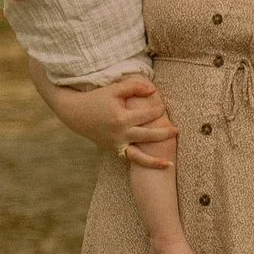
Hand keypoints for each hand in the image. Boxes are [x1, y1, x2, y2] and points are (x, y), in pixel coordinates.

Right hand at [50, 75, 173, 162]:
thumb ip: (134, 87)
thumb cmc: (97, 99)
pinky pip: (130, 159)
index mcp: (122, 118)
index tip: (163, 106)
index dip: (158, 110)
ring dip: (154, 161)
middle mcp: (120, 134)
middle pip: (148, 136)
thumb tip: (154, 90)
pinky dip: (142, 163)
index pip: (147, 115)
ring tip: (169, 163)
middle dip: (164, 134)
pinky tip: (154, 166)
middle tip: (177, 131)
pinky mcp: (113, 150)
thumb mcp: (114, 89)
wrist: (76, 114)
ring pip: (138, 156)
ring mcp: (116, 144)